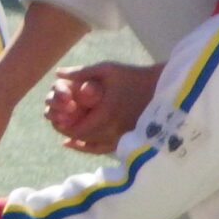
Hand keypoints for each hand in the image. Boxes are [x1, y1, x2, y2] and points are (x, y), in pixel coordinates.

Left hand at [46, 62, 161, 153]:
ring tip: (66, 136)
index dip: (62, 126)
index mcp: (106, 114)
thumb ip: (80, 72)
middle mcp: (114, 130)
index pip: (76, 129)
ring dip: (78, 141)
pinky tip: (79, 143)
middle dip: (68, 132)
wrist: (163, 88)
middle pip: (83, 138)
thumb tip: (57, 74)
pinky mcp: (130, 139)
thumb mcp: (107, 70)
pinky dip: (91, 148)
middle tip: (58, 124)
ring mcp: (123, 137)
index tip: (55, 118)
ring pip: (94, 146)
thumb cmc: (133, 76)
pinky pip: (106, 149)